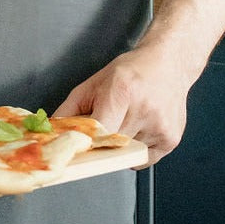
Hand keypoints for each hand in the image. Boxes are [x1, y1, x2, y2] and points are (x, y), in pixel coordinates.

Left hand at [53, 43, 193, 165]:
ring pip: (126, 154)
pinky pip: (143, 159)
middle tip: (101, 129)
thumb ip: (70, 109)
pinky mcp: (171, 140)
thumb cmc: (129, 71)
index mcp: (122, 90)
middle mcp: (144, 109)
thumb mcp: (94, 83)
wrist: (168, 64)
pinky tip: (139, 127)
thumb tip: (53, 133)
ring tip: (127, 120)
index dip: (86, 141)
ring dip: (121, 145)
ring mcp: (160, 126)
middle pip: (111, 144)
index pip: (99, 130)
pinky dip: (136, 150)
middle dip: (102, 141)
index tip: (78, 146)